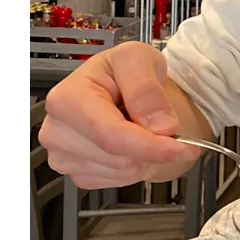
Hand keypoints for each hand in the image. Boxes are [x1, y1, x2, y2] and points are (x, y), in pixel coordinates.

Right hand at [38, 42, 199, 188]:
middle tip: (161, 123)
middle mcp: (57, 129)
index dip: (150, 145)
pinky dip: (135, 164)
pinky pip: (117, 180)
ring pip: (122, 171)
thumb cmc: (128, 71)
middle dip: (150, 146)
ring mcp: (62, 155)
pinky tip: (130, 142)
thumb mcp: (140, 58)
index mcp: (68, 97)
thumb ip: (147, 88)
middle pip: (118, 157)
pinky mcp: (76, 173)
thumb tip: (159, 125)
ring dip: (144, 155)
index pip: (111, 134)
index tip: (181, 146)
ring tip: (141, 127)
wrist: (127, 87)